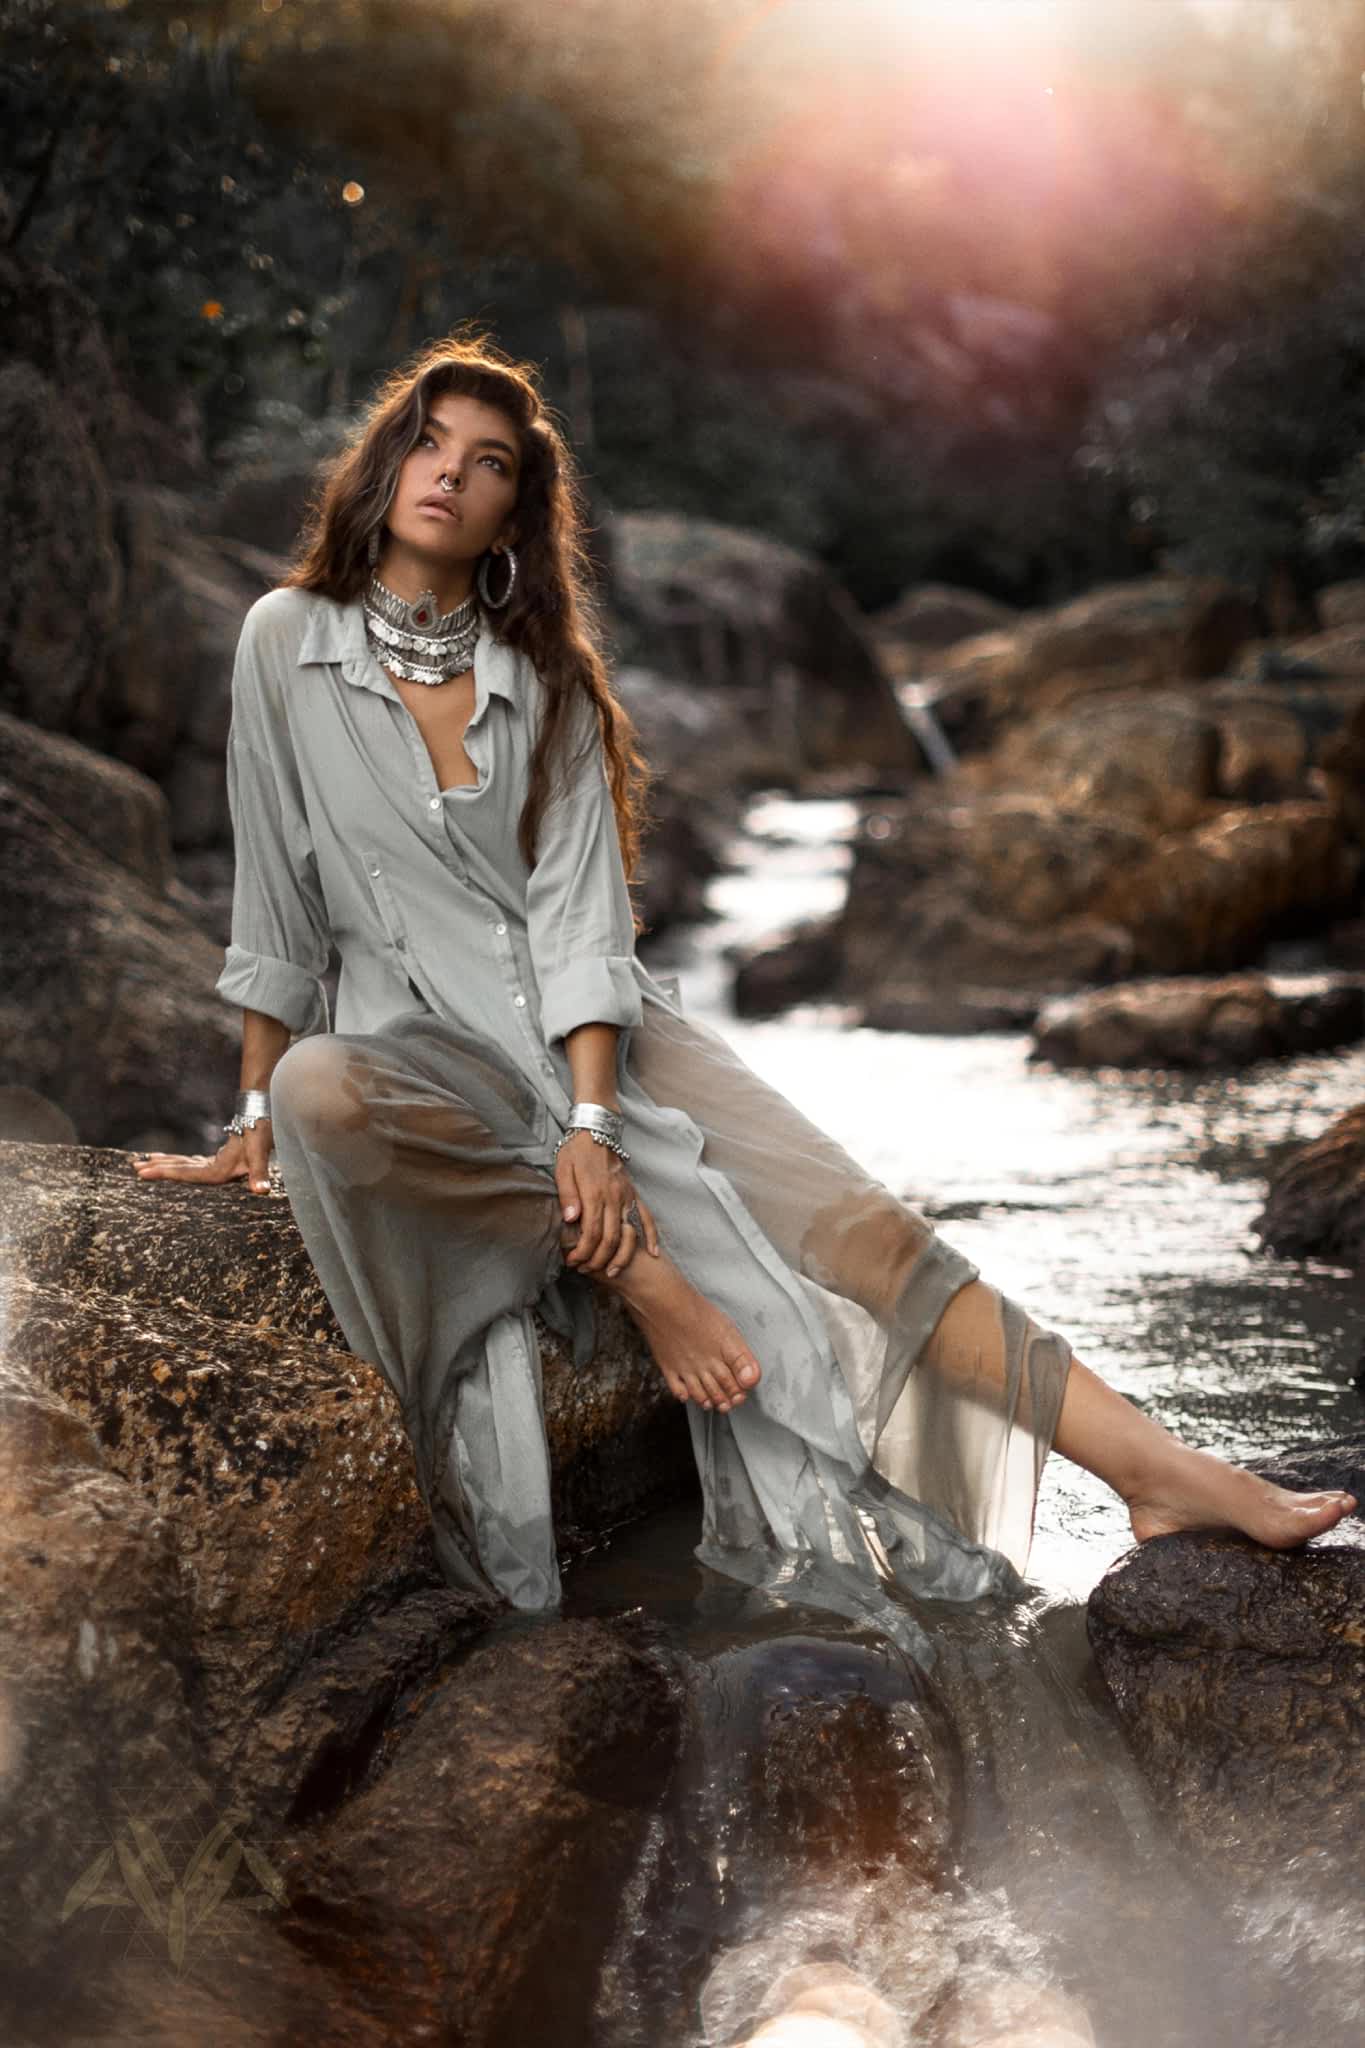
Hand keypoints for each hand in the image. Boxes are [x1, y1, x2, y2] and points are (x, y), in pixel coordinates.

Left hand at [131, 1122, 274, 1193]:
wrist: (269, 1122)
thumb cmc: (263, 1132)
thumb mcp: (261, 1151)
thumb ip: (261, 1173)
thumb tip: (261, 1190)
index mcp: (222, 1172)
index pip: (189, 1175)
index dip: (167, 1174)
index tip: (145, 1172)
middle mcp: (216, 1172)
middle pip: (182, 1172)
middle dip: (158, 1170)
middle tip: (134, 1168)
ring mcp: (215, 1166)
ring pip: (183, 1167)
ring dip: (163, 1165)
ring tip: (140, 1164)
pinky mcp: (216, 1160)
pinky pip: (189, 1162)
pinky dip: (174, 1159)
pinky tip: (160, 1157)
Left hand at [555, 1130, 659, 1278]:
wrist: (598, 1130)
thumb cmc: (576, 1151)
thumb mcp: (563, 1169)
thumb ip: (567, 1195)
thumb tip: (570, 1220)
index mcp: (594, 1193)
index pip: (591, 1232)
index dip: (583, 1252)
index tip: (573, 1262)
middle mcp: (614, 1197)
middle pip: (611, 1238)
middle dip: (599, 1259)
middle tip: (586, 1270)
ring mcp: (627, 1196)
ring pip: (630, 1233)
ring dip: (622, 1256)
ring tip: (612, 1271)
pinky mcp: (634, 1194)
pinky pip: (647, 1218)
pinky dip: (651, 1237)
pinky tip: (653, 1253)